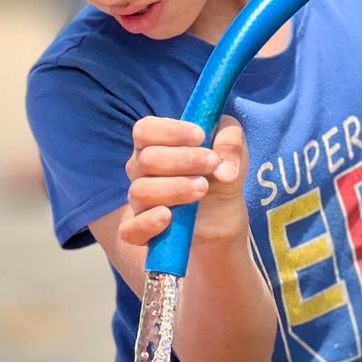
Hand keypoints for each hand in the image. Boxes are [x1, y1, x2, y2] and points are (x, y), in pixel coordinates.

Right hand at [120, 116, 248, 246]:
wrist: (222, 213)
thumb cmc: (218, 170)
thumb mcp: (232, 148)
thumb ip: (231, 141)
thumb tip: (223, 169)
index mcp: (154, 143)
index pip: (145, 130)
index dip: (170, 131)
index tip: (200, 136)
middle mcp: (140, 169)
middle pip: (147, 159)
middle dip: (183, 159)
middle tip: (212, 163)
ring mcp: (138, 201)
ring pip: (140, 191)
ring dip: (174, 188)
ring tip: (202, 189)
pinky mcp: (140, 231)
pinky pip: (130, 230)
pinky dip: (146, 224)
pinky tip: (167, 217)